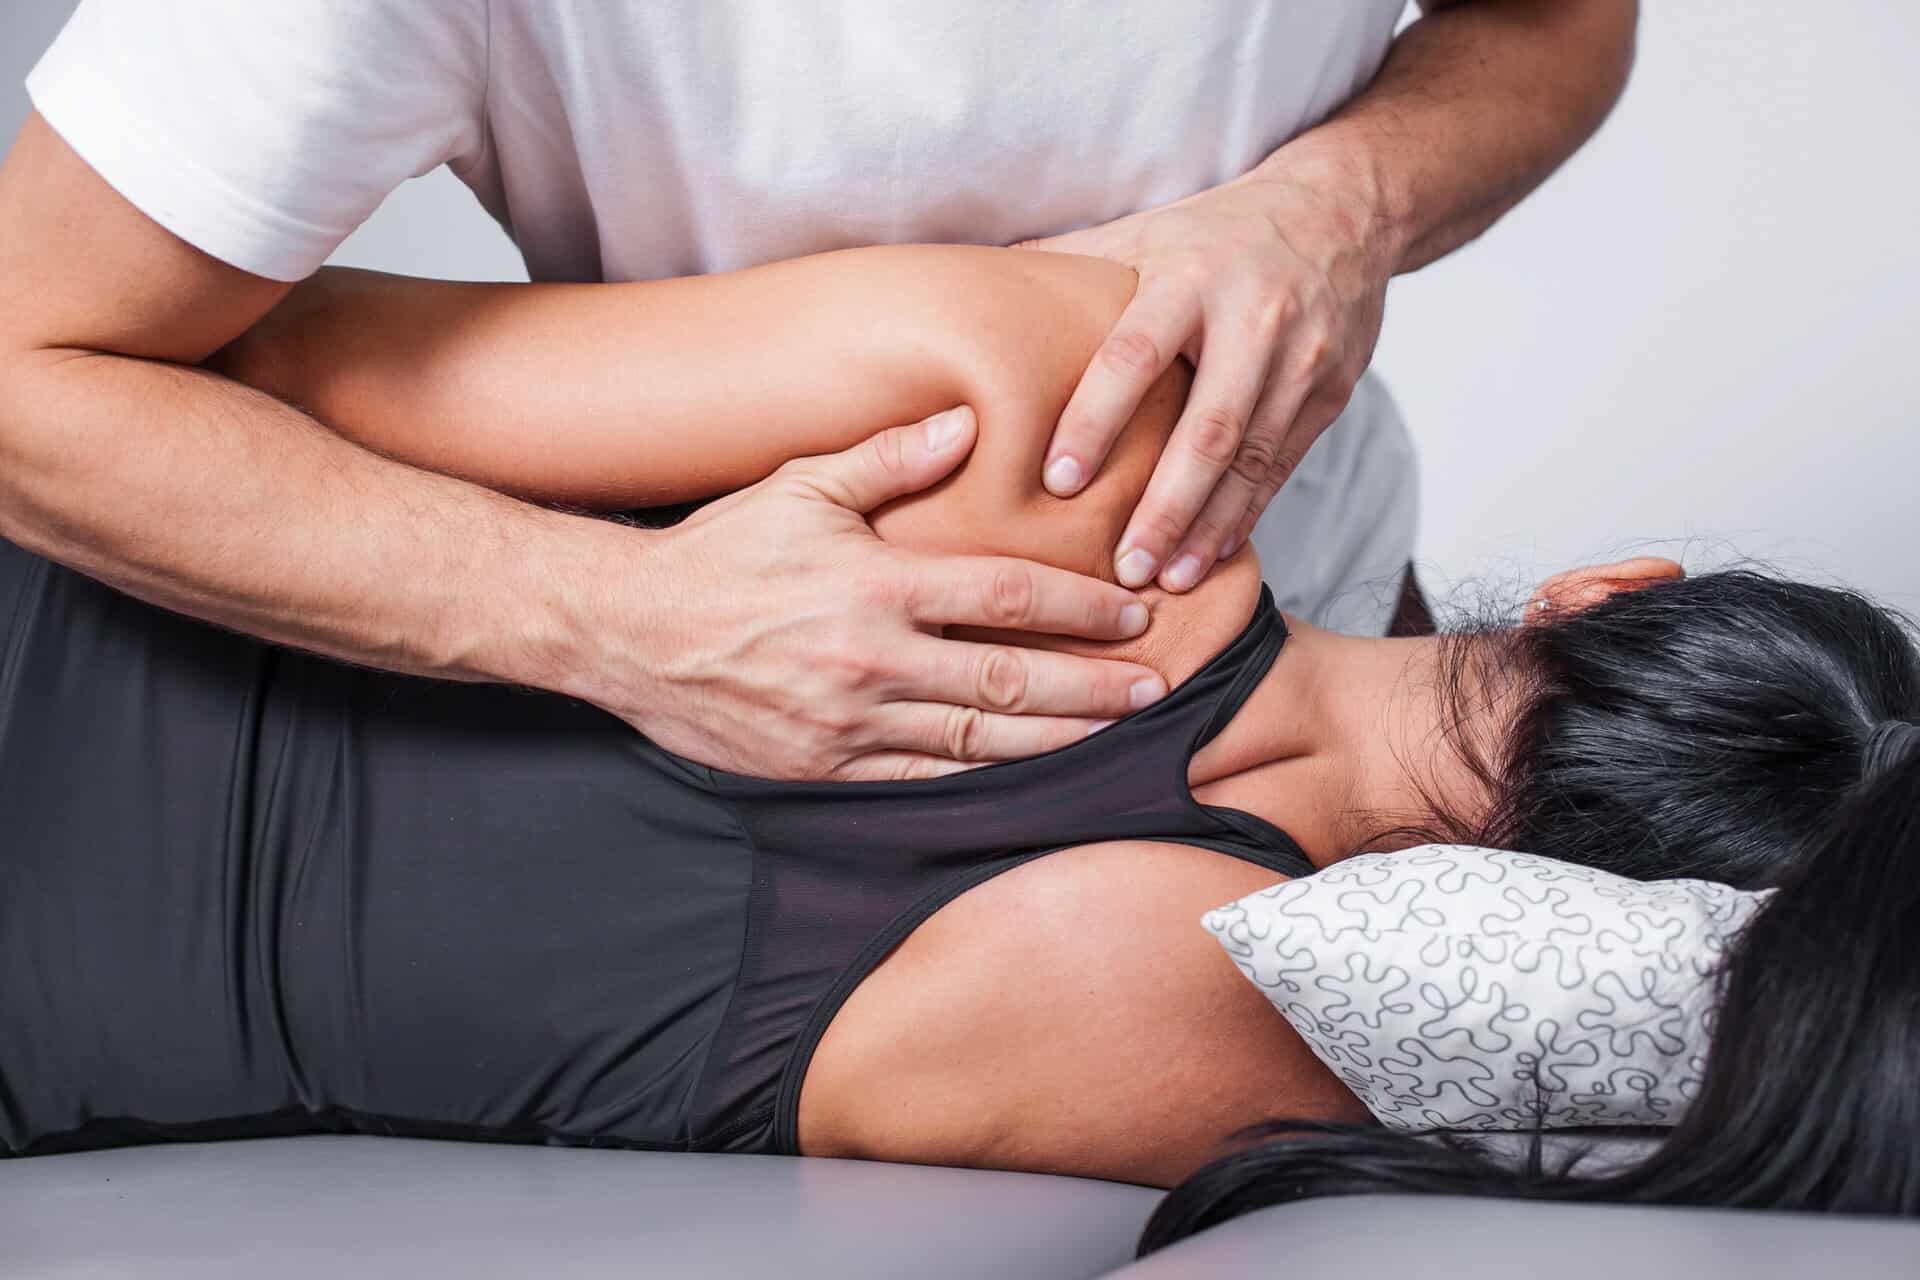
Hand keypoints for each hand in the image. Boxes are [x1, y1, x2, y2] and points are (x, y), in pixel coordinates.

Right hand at [608, 407, 1167, 780]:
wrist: (625, 631)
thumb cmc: (716, 553)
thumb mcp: (799, 485)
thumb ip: (890, 457)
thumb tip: (967, 423)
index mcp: (876, 583)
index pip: (1007, 594)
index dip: (1081, 604)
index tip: (1133, 608)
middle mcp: (874, 660)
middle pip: (1012, 678)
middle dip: (1095, 684)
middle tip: (1157, 685)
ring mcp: (851, 723)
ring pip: (980, 740)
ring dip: (1058, 738)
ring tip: (1117, 733)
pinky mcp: (826, 769)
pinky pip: (925, 782)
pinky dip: (985, 780)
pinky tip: (1032, 776)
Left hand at [1021, 165, 1395, 592]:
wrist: (1339, 212)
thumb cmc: (1214, 233)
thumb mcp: (1143, 234)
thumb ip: (1067, 269)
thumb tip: (969, 293)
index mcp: (1190, 277)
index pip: (1134, 356)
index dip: (1095, 421)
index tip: (1058, 482)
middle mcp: (1253, 319)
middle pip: (1207, 429)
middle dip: (1164, 507)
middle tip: (1122, 567)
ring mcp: (1302, 360)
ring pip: (1251, 460)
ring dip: (1207, 528)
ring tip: (1167, 582)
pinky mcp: (1332, 393)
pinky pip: (1283, 466)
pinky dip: (1247, 516)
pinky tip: (1212, 556)